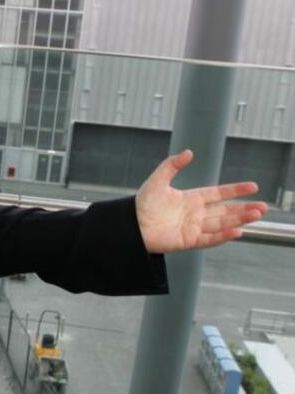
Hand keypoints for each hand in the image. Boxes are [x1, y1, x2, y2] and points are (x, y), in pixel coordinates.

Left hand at [136, 149, 267, 252]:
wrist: (130, 225)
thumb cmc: (142, 204)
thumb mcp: (158, 180)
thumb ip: (172, 165)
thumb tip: (189, 152)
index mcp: (191, 199)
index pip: (218, 193)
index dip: (235, 190)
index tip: (252, 187)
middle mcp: (195, 214)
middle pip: (225, 211)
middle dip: (244, 208)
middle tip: (263, 207)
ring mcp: (193, 228)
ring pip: (221, 224)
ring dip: (239, 220)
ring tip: (256, 215)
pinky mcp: (188, 241)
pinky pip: (210, 239)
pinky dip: (223, 236)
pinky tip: (237, 231)